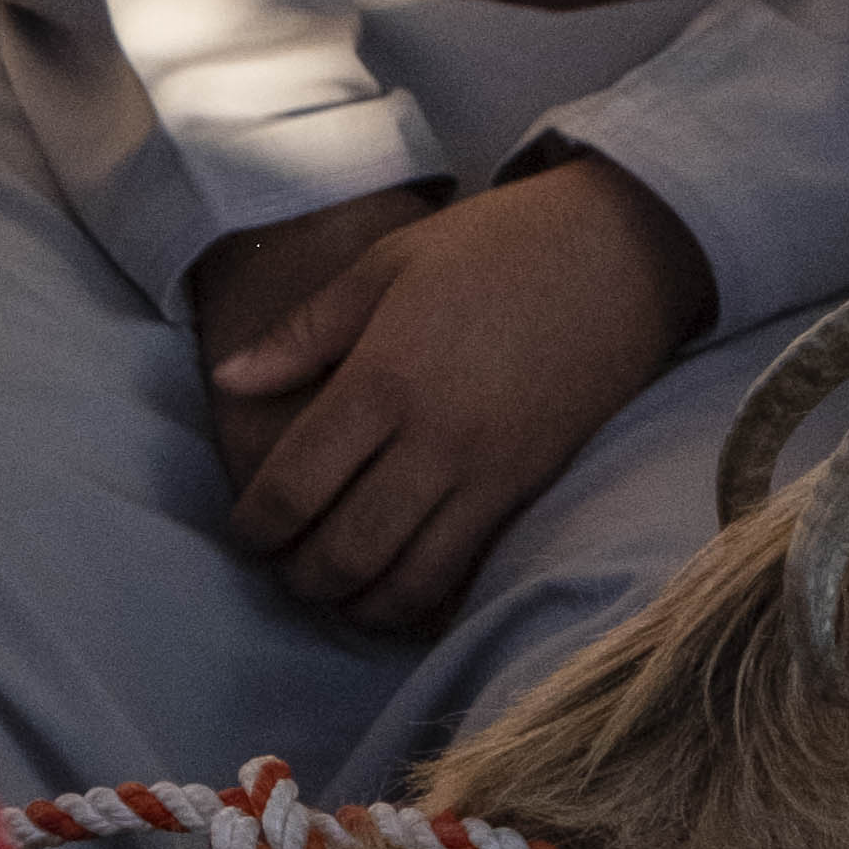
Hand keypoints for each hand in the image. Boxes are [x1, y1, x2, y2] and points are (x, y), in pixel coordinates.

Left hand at [203, 158, 715, 632]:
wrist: (620, 252)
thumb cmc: (495, 246)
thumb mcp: (389, 263)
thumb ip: (303, 332)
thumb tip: (228, 382)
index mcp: (384, 377)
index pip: (296, 484)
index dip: (257, 524)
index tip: (247, 529)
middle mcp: (434, 438)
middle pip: (345, 548)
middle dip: (300, 576)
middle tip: (282, 569)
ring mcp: (488, 472)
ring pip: (408, 578)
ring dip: (358, 601)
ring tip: (336, 590)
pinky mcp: (529, 488)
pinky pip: (467, 571)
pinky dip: (422, 597)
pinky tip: (398, 589)